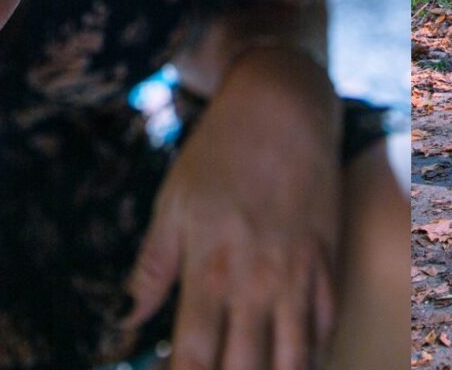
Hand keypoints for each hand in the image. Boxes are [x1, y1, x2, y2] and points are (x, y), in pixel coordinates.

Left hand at [124, 46, 342, 369]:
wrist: (283, 107)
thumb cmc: (219, 153)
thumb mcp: (171, 205)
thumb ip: (151, 269)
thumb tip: (124, 321)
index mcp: (208, 270)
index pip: (193, 357)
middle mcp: (256, 281)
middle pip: (245, 368)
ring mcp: (298, 274)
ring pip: (295, 358)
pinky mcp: (328, 260)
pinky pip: (326, 325)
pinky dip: (313, 354)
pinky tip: (297, 362)